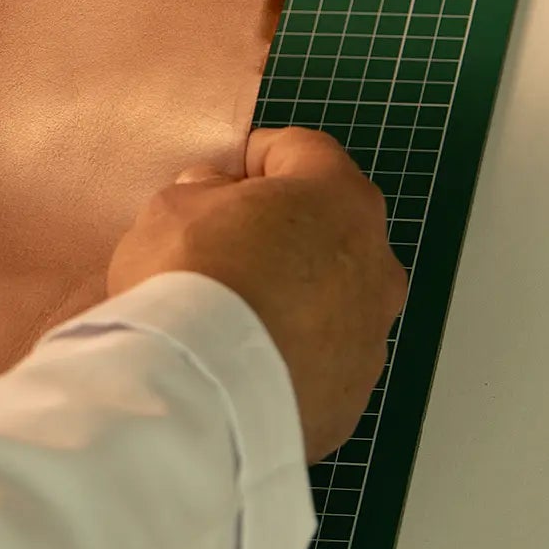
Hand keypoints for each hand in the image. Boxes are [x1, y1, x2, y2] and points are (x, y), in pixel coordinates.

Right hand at [108, 128, 407, 461]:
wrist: (199, 393)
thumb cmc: (189, 281)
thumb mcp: (172, 208)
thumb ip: (205, 194)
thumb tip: (217, 201)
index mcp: (340, 199)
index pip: (305, 153)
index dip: (258, 158)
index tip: (225, 176)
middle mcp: (375, 264)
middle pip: (329, 231)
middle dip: (284, 233)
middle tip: (227, 248)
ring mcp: (371, 336)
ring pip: (333, 302)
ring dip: (294, 301)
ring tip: (233, 320)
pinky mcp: (353, 396)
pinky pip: (321, 363)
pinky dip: (291, 359)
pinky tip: (242, 369)